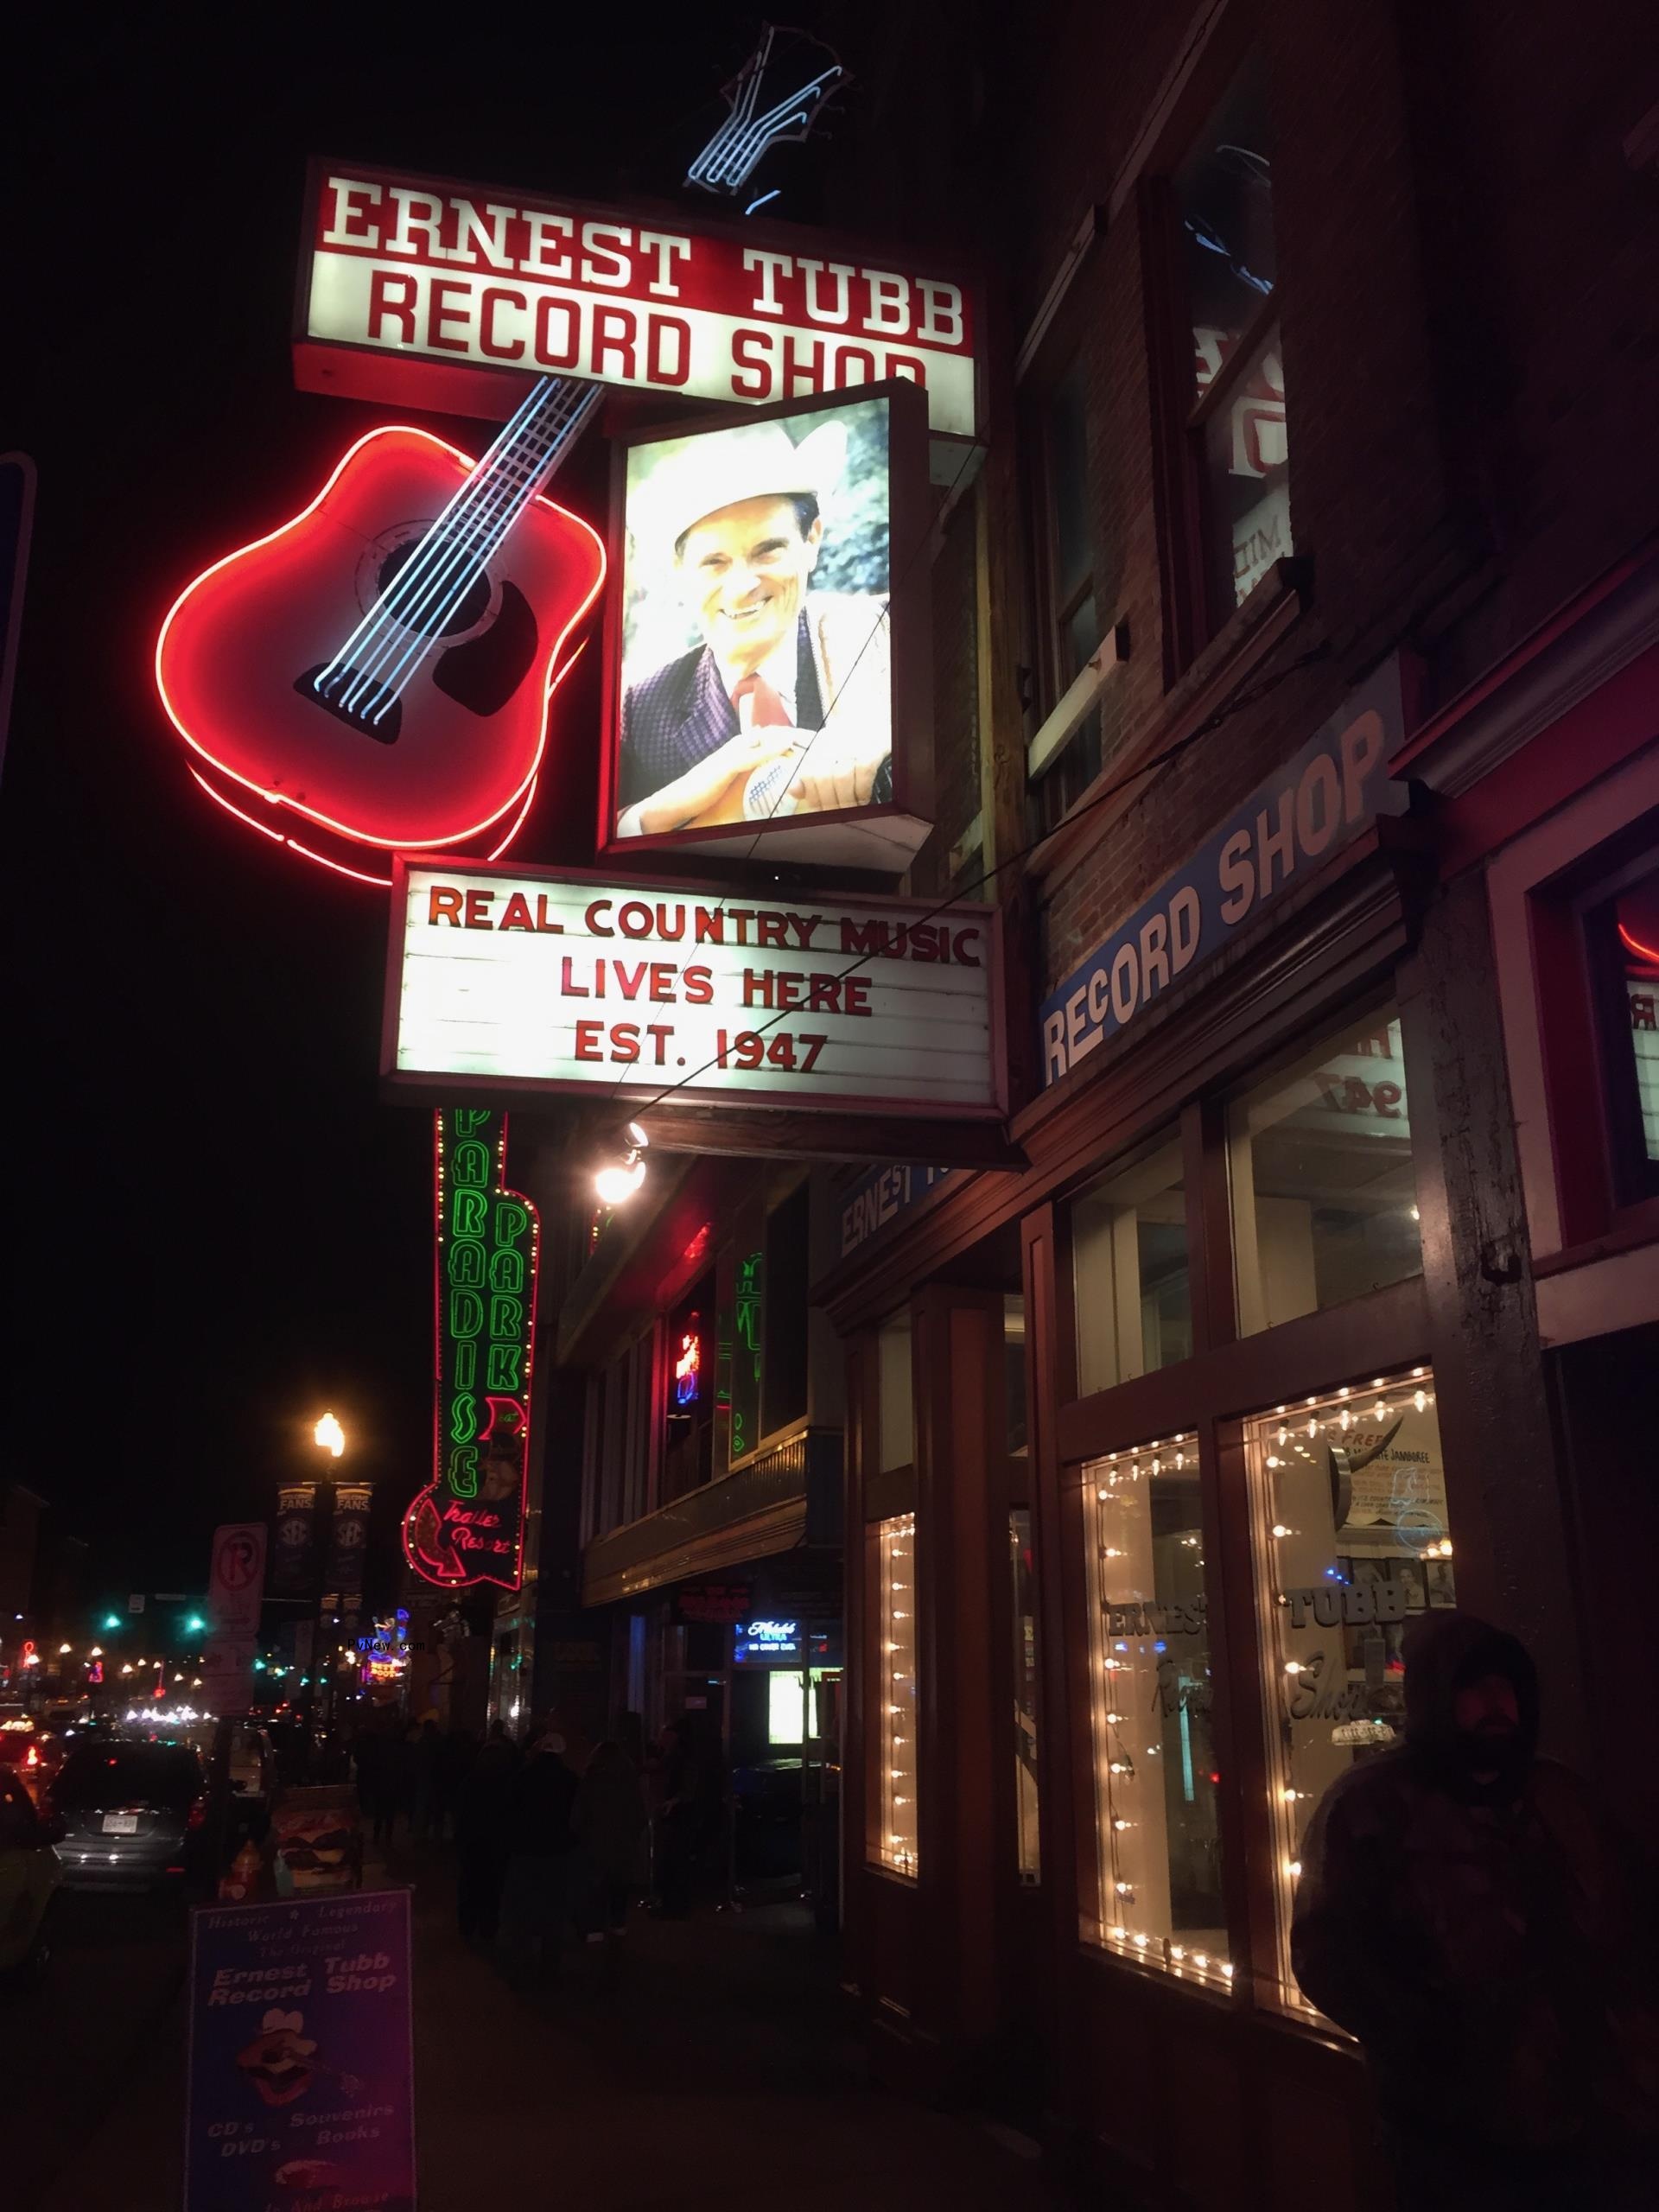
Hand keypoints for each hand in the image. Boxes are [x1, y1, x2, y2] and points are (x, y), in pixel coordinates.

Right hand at [635, 725, 803, 833]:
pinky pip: (750, 755)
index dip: (774, 736)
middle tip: (802, 733)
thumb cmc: (698, 793)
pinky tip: (784, 746)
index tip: (792, 737)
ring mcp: (727, 757)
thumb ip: (736, 772)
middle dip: (780, 733)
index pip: (756, 738)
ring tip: (798, 735)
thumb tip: (752, 767)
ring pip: (757, 742)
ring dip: (778, 738)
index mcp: (729, 752)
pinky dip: (768, 749)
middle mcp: (729, 749)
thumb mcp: (721, 780)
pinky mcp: (724, 767)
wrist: (676, 801)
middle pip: (760, 735)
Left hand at [787, 736, 889, 812]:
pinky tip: (864, 799)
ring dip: (845, 799)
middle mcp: (833, 742)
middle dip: (828, 802)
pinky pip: (864, 770)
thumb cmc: (850, 740)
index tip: (819, 812)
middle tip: (836, 816)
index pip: (807, 774)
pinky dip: (862, 789)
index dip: (813, 797)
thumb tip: (793, 791)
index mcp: (818, 745)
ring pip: (841, 777)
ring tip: (851, 811)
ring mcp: (853, 743)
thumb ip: (809, 773)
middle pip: (822, 777)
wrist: (875, 718)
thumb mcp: (825, 752)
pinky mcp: (873, 747)